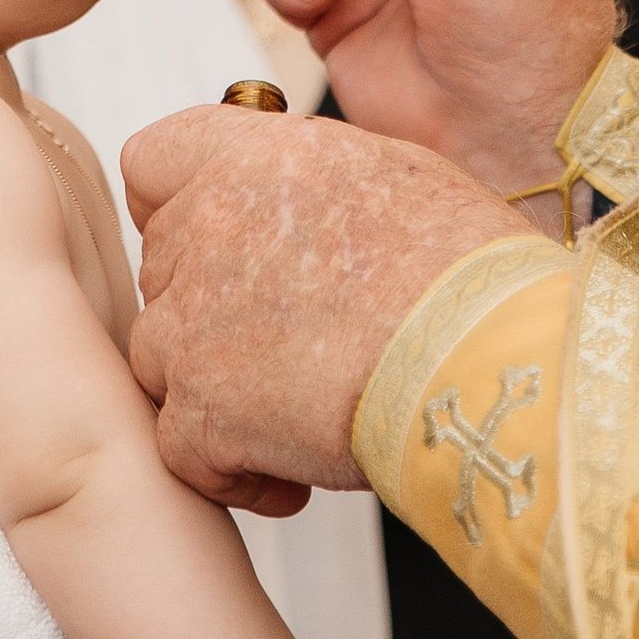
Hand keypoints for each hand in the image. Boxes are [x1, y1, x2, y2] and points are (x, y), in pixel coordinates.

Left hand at [127, 109, 543, 502]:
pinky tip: (292, 481)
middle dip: (209, 310)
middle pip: (163, 268)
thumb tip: (302, 207)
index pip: (152, 162)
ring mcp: (193, 321)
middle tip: (287, 349)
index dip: (171, 205)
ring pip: (160, 358)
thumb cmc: (471, 267)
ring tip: (296, 422)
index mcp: (252, 157)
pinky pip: (179, 449)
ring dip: (215, 391)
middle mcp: (206, 225)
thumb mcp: (392, 175)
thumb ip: (311, 181)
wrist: (486, 347)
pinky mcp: (202, 410)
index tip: (212, 242)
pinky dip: (229, 473)